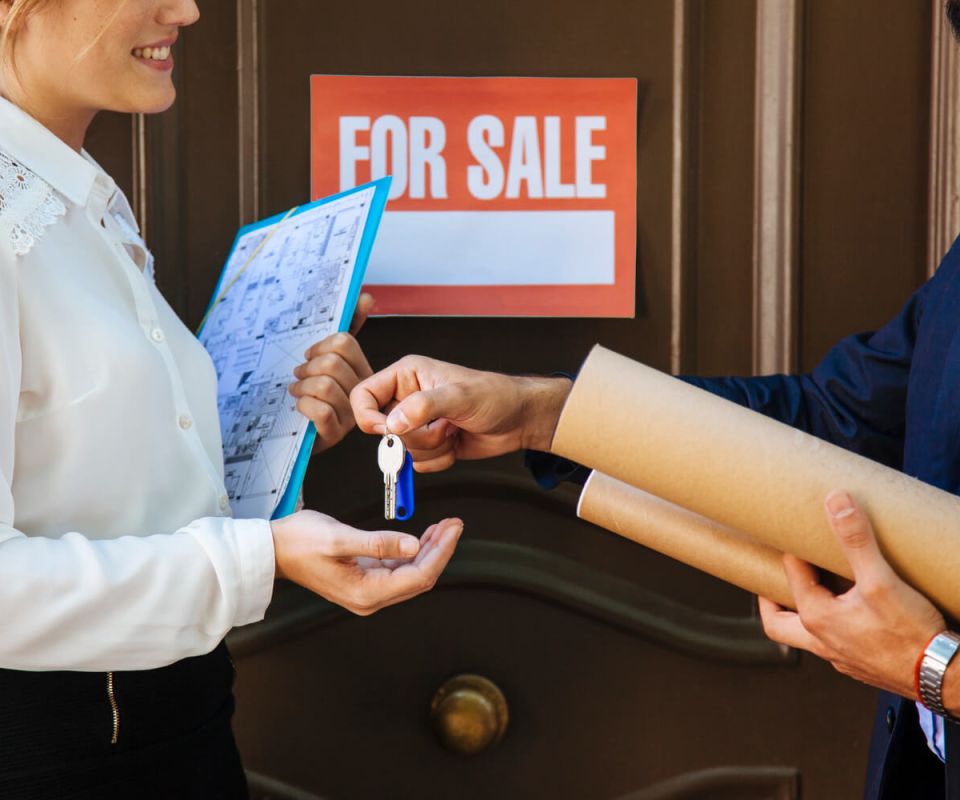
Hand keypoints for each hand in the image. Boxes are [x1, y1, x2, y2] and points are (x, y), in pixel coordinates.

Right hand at [271, 510, 462, 614]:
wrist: (272, 551)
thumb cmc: (298, 543)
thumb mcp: (339, 537)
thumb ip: (378, 543)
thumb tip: (413, 546)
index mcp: (365, 592)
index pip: (418, 576)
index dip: (440, 552)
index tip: (453, 529)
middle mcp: (370, 597)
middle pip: (420, 577)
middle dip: (440, 550)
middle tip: (455, 524)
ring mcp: (368, 590)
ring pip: (412, 574)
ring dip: (430, 550)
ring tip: (444, 527)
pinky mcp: (365, 579)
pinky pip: (399, 569)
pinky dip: (414, 551)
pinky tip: (423, 536)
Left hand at [290, 293, 374, 452]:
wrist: (297, 433)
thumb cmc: (313, 393)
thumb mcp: (327, 359)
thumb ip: (348, 329)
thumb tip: (366, 297)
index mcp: (362, 370)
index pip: (344, 343)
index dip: (320, 346)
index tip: (309, 355)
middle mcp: (361, 392)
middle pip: (332, 363)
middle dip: (308, 367)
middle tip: (299, 376)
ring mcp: (350, 415)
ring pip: (325, 386)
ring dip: (302, 387)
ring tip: (296, 392)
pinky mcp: (335, 434)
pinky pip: (321, 411)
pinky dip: (304, 405)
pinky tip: (300, 407)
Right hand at [350, 355, 571, 471]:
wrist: (521, 420)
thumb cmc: (497, 396)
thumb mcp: (460, 396)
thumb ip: (423, 406)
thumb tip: (393, 423)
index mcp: (407, 375)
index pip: (364, 395)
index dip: (370, 417)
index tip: (389, 431)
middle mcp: (408, 398)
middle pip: (383, 430)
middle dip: (415, 437)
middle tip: (442, 426)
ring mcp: (419, 423)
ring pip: (402, 450)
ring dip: (431, 448)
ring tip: (454, 431)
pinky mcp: (430, 443)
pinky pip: (418, 463)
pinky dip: (439, 460)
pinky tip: (457, 443)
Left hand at [758, 491, 945, 701]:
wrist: (943, 677)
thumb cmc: (911, 635)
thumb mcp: (880, 580)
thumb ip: (856, 541)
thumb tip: (836, 503)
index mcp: (817, 618)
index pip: (791, 574)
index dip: (791, 549)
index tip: (796, 533)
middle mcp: (821, 642)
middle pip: (777, 623)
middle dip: (769, 599)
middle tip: (770, 578)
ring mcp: (840, 656)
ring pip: (803, 637)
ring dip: (799, 613)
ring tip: (810, 590)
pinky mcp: (859, 664)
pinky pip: (831, 644)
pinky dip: (829, 626)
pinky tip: (847, 613)